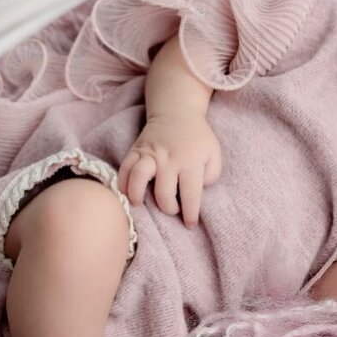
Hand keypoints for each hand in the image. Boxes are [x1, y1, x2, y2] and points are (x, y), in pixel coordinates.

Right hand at [118, 112, 221, 227]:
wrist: (177, 112)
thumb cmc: (198, 139)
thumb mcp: (214, 154)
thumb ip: (211, 175)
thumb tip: (198, 191)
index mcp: (191, 161)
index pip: (191, 194)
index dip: (190, 214)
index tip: (190, 224)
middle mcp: (169, 159)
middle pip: (164, 192)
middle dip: (168, 208)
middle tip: (172, 210)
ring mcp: (150, 154)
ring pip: (139, 176)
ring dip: (138, 195)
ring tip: (139, 203)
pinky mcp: (136, 150)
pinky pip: (125, 167)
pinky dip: (122, 182)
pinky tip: (125, 192)